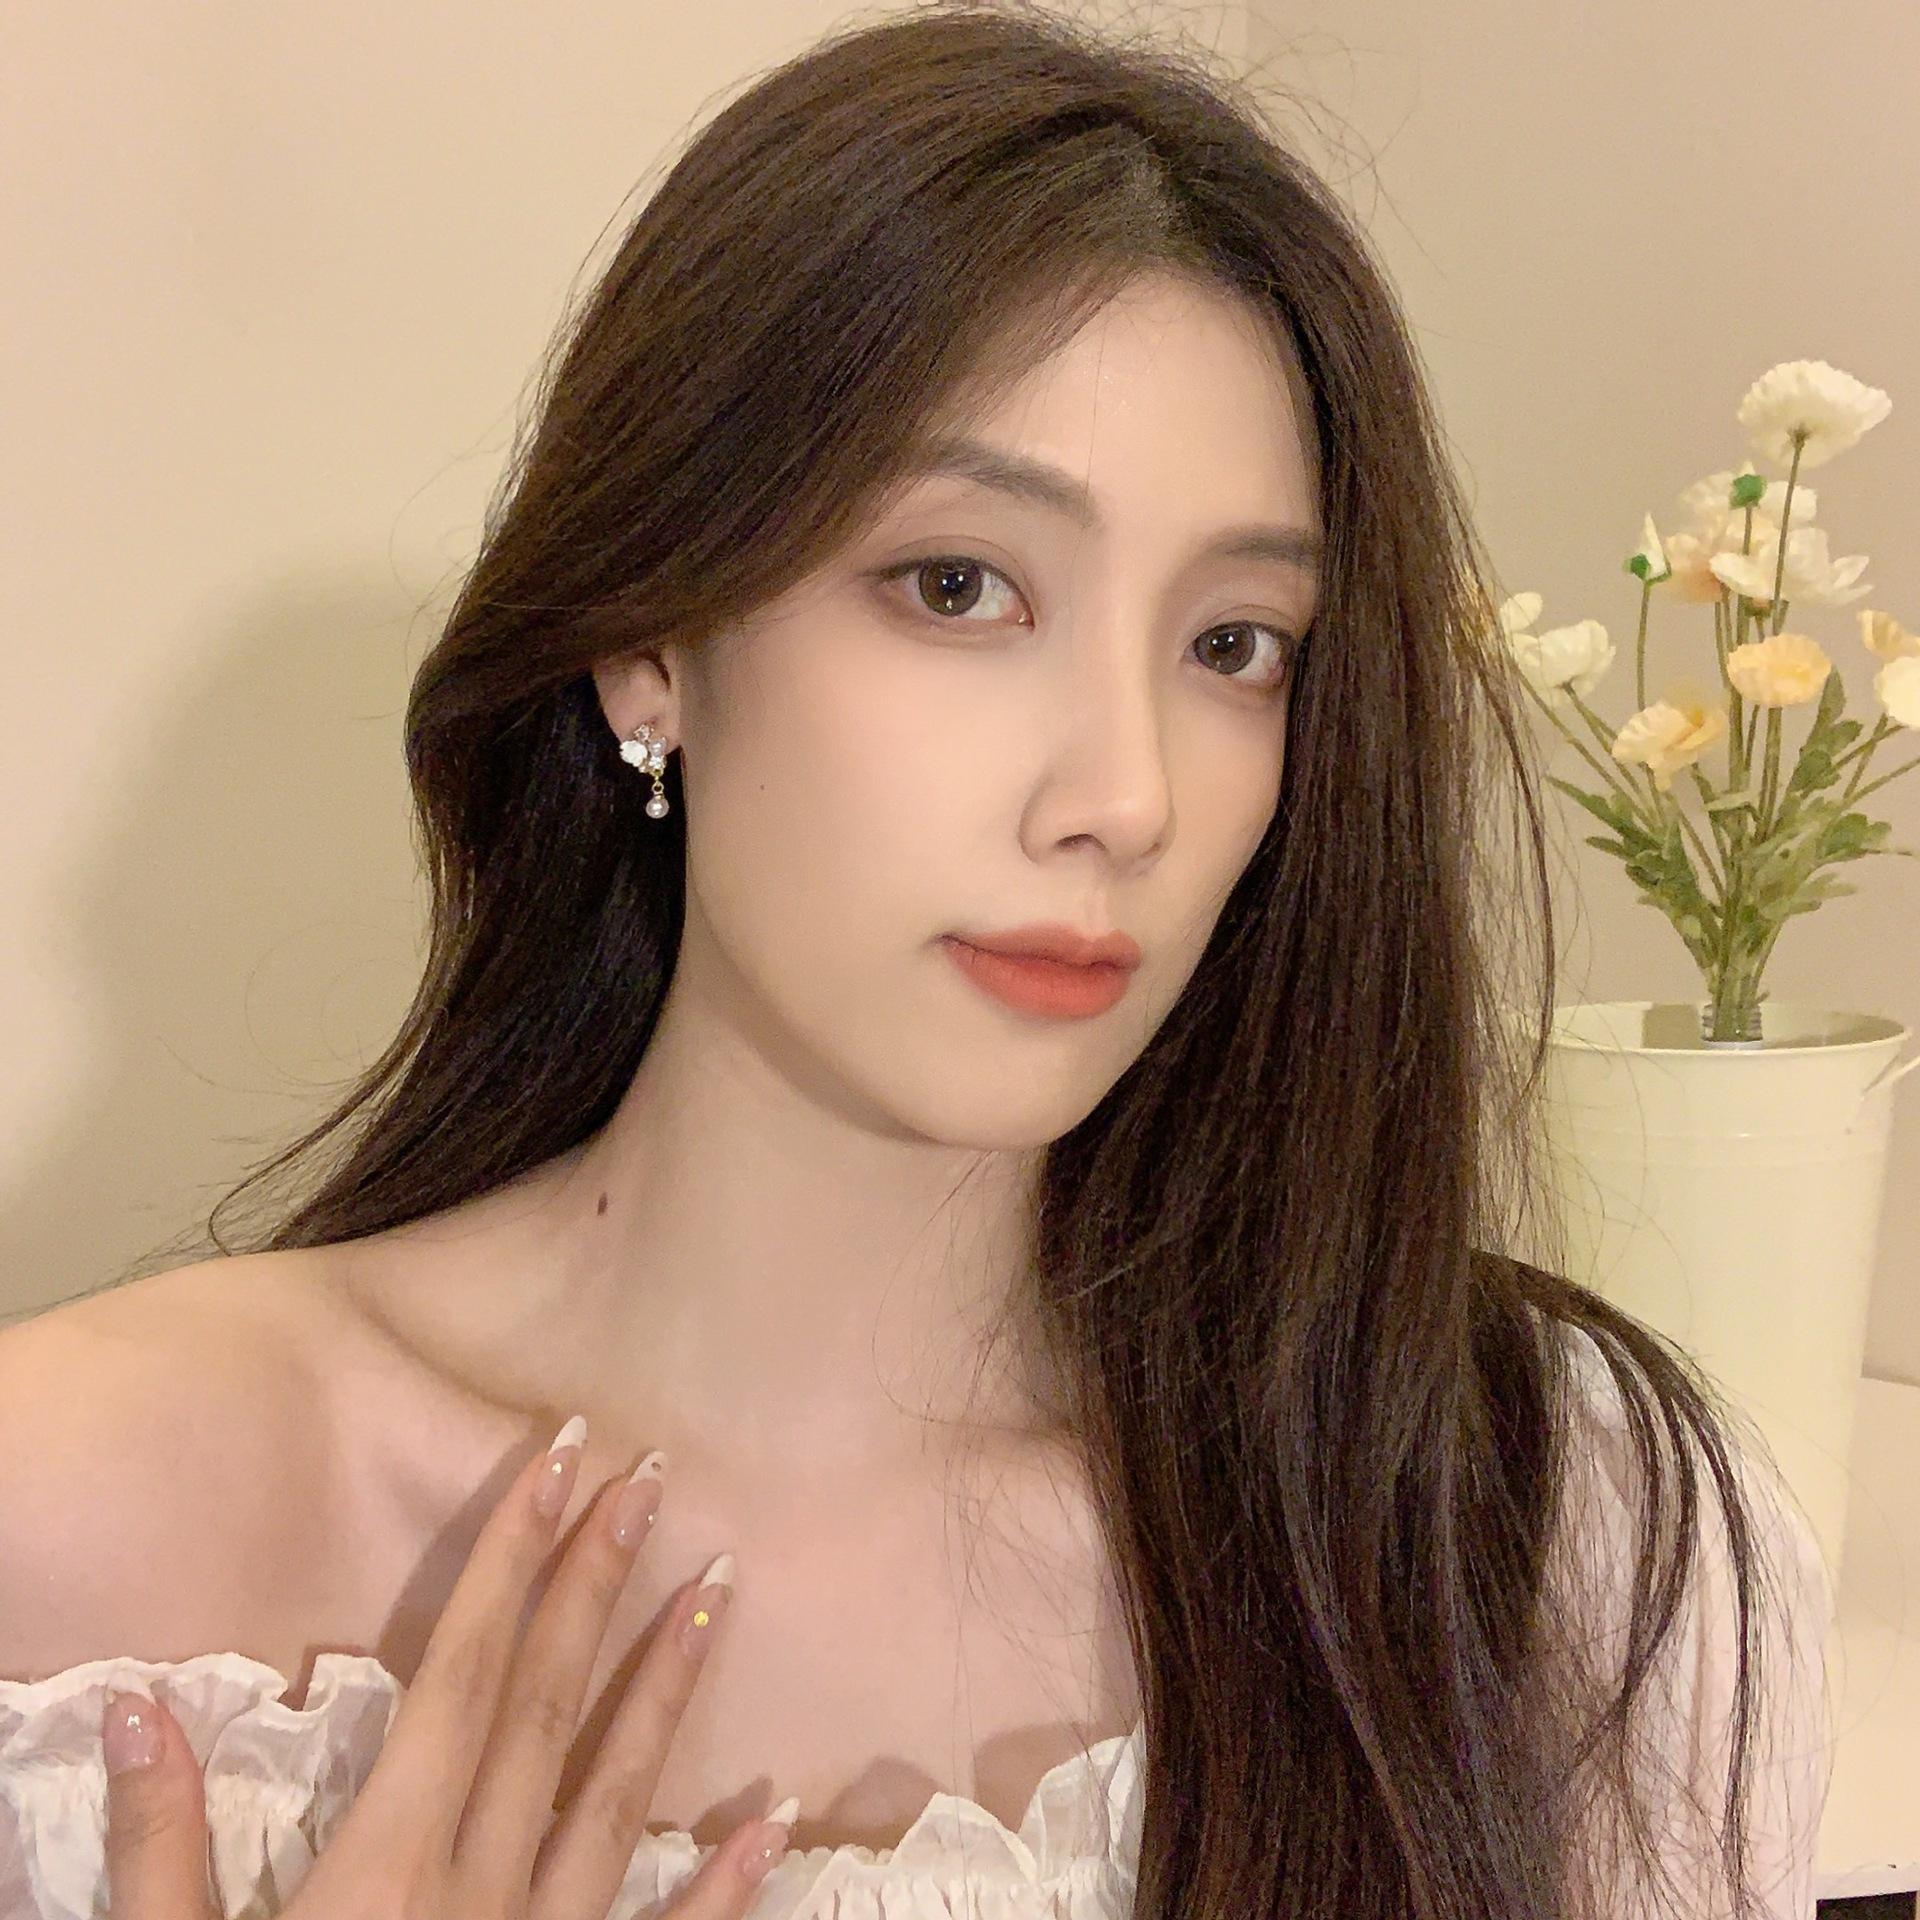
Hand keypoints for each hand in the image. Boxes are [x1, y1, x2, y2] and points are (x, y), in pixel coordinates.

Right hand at [98, 1425, 794, 1916]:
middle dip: (597, 1580)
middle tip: (652, 1475)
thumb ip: (159, 1848)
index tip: (560, 1459)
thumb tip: (136, 1706)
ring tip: (719, 1585)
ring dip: (669, 1687)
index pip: (465, 1670)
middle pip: (548, 1704)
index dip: (512, 1556)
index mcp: (388, 1863)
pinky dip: (724, 1881)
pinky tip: (775, 1818)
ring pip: (617, 1795)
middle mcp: (481, 1889)